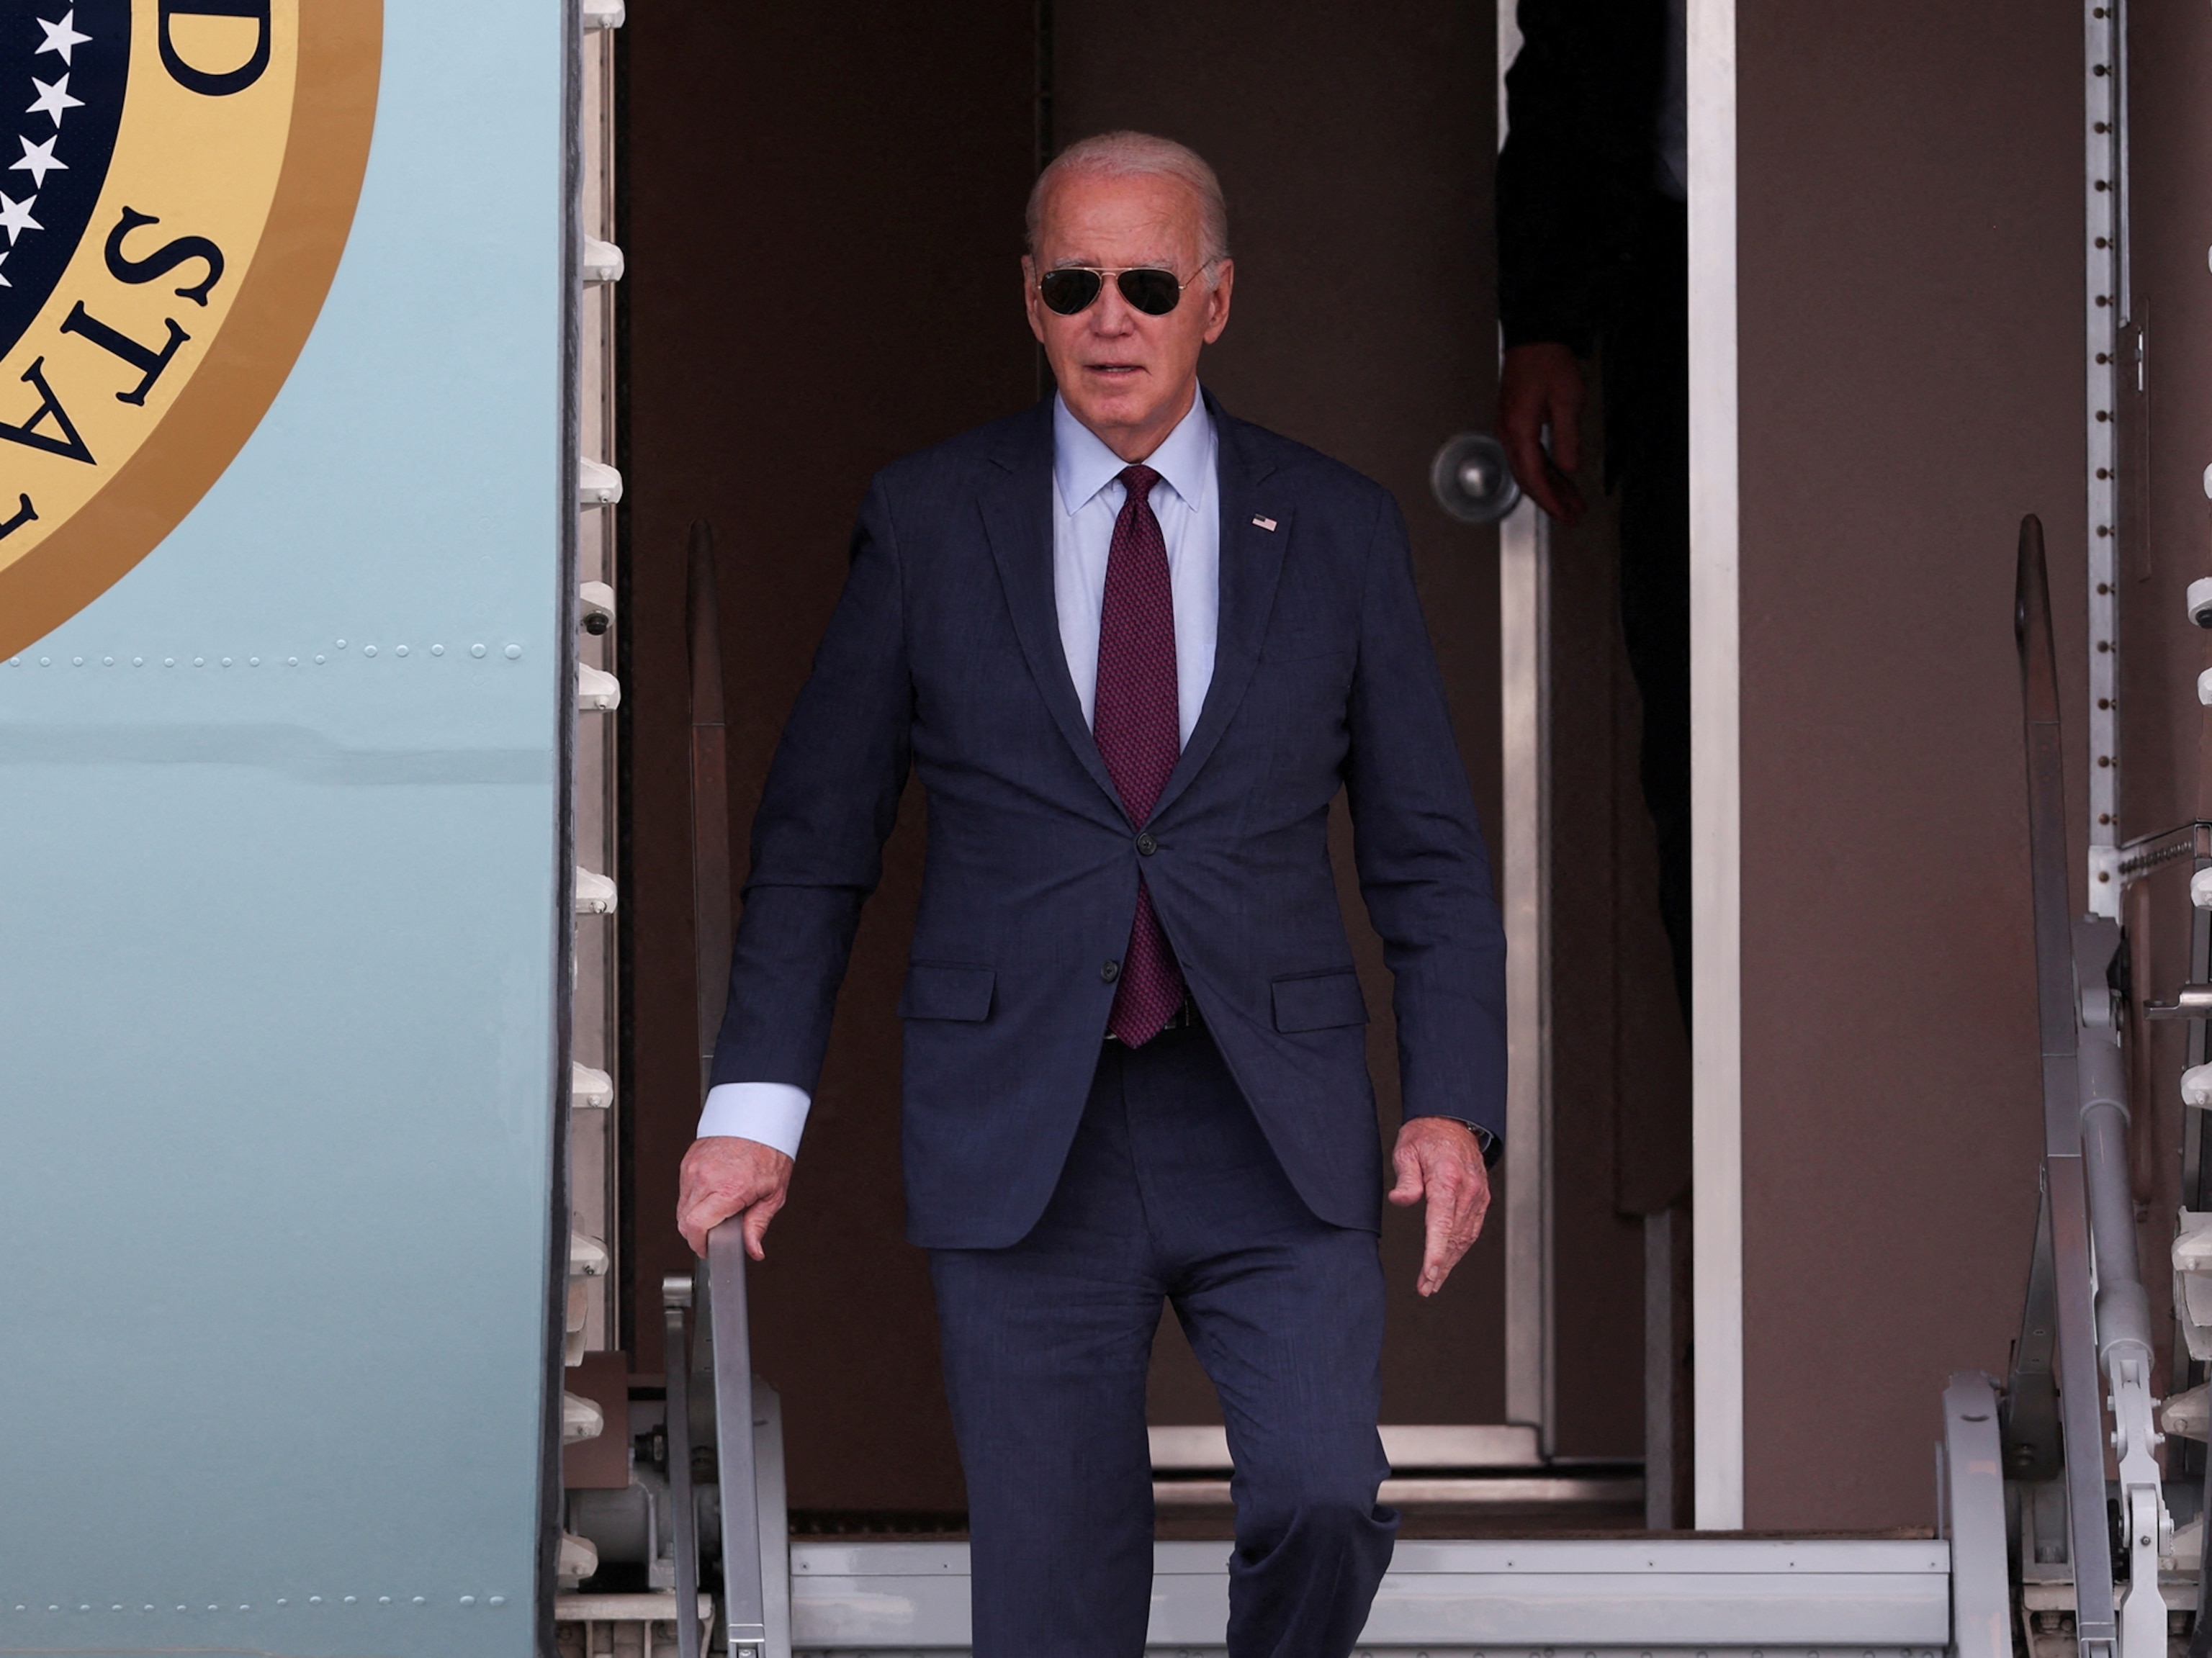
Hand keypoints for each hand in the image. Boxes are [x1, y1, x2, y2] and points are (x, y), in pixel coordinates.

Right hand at [677, 1135, 793, 1260]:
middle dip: (696, 1233)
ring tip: (718, 1208)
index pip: (694, 1226)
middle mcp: (705, 1177)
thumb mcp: (773, 1193)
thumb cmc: (769, 1150)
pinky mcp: (688, 1160)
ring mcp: (693, 1168)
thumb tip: (754, 1249)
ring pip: (682, 1206)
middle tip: (715, 1232)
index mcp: (727, 1188)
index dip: (698, 1244)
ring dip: (694, 1215)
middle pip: (684, 1220)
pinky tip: (713, 1193)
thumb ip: (758, 1225)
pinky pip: (684, 1189)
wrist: (759, 1118)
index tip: (706, 1249)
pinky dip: (694, 1198)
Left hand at [1387, 1117, 1491, 1296]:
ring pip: (1465, 1237)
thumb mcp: (1407, 1150)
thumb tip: (1400, 1200)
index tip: (1429, 1273)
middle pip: (1454, 1237)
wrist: (1452, 1120)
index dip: (1435, 1252)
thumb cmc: (1426, 1135)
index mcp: (1448, 1179)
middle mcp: (1468, 1190)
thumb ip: (1406, 1179)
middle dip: (1440, 1266)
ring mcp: (1478, 1195)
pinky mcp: (1481, 1197)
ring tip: (1434, 1282)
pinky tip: (1449, 1261)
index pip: (1442, 1223)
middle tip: (1426, 1287)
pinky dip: (1461, 1248)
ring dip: (1450, 1262)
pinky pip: (1471, 1228)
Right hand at [1497, 341, 1586, 524]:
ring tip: (1570, 501)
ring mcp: (1509, 428)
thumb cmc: (1547, 361)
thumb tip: (1568, 468)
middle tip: (1570, 515)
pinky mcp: (1514, 422)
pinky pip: (1527, 455)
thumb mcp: (1567, 400)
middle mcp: (1508, 432)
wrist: (1534, 336)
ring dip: (1549, 486)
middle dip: (1550, 500)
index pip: (1534, 477)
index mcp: (1519, 430)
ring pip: (1527, 468)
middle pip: (1527, 478)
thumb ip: (1567, 438)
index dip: (1550, 500)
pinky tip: (1558, 477)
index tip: (1564, 514)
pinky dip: (1543, 470)